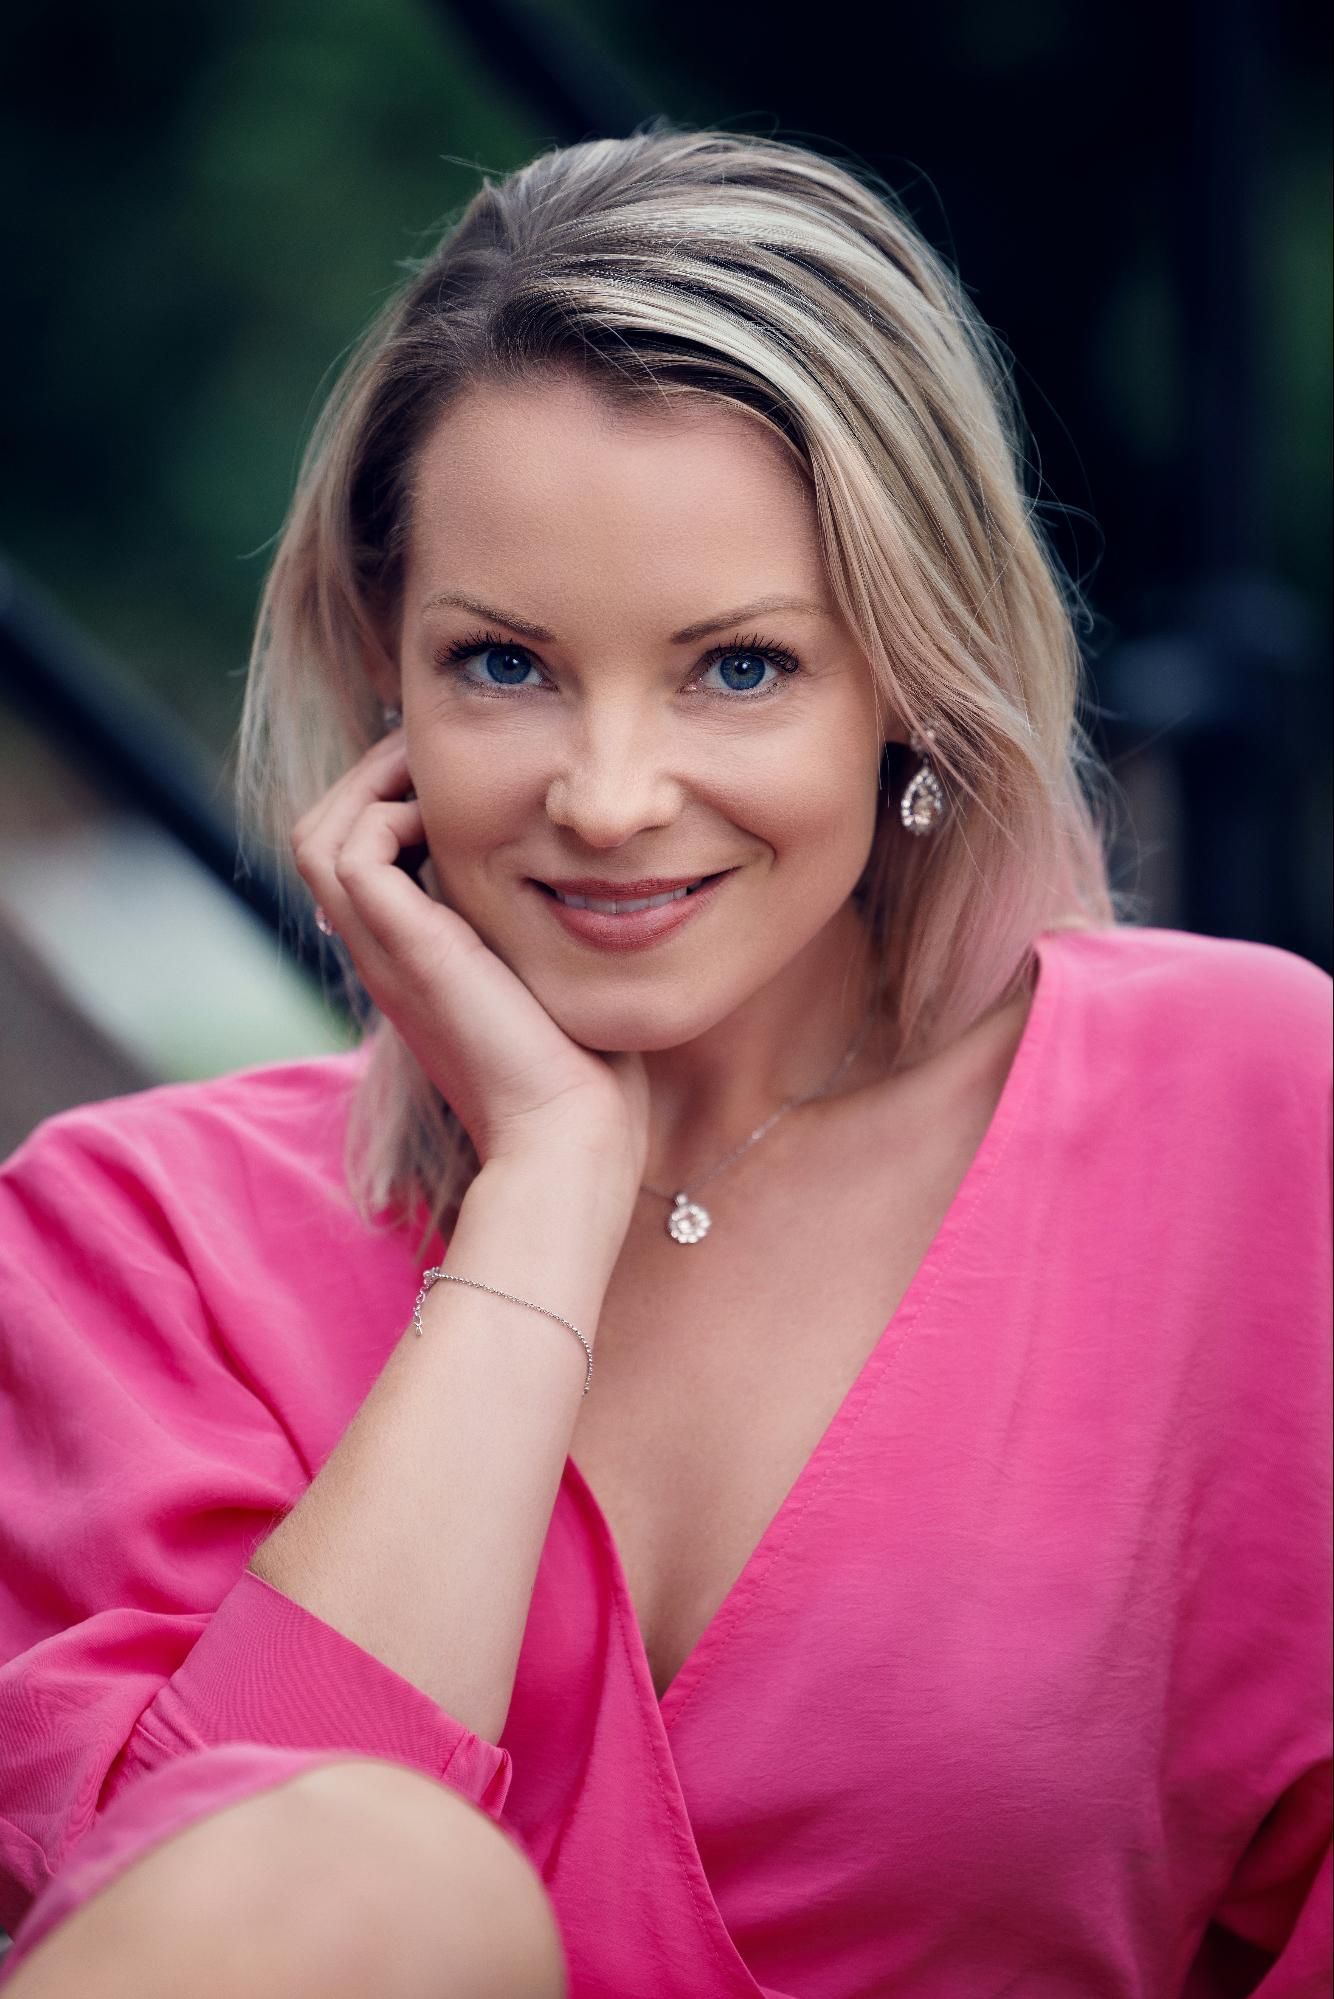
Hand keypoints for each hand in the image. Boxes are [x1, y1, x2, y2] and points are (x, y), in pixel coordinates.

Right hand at [292, 729, 649, 1195]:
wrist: (570, 1135)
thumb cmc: (584, 1070)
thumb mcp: (553, 976)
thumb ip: (541, 927)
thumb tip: (583, 870)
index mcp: (412, 959)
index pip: (358, 857)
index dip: (393, 802)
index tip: (459, 778)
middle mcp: (385, 953)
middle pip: (321, 836)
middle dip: (374, 777)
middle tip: (440, 758)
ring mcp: (387, 953)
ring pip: (318, 836)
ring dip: (373, 784)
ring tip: (440, 775)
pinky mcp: (407, 950)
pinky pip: (349, 851)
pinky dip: (389, 813)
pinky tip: (457, 823)